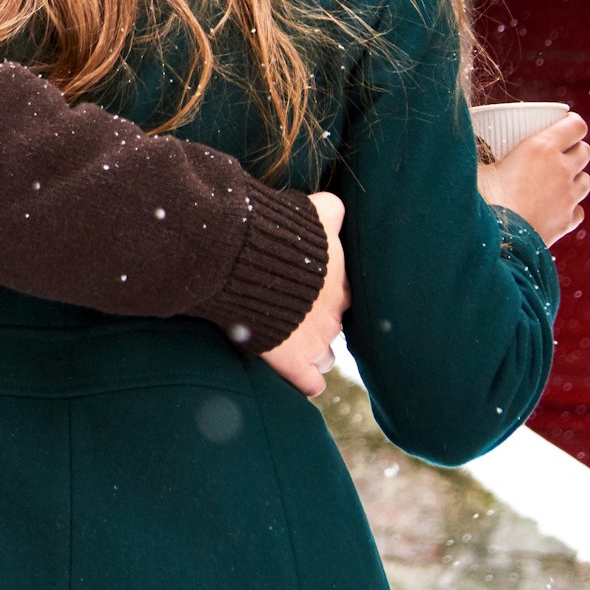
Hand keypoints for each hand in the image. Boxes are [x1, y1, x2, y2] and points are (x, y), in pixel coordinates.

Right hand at [260, 193, 349, 396]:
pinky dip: (308, 382)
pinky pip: (310, 382)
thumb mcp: (311, 211)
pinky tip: (305, 380)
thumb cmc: (278, 231)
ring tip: (298, 346)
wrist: (244, 259)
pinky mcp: (292, 360)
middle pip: (336, 327)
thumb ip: (328, 210)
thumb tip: (334, 207)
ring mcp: (315, 340)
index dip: (328, 295)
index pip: (345, 296)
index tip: (311, 291)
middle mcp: (334, 314)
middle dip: (322, 324)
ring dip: (317, 353)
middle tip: (299, 316)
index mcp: (340, 282)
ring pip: (327, 356)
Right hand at [477, 112, 589, 245]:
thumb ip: (474, 154)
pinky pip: (578, 209)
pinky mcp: (566, 222)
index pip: (577, 126)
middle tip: (557, 153)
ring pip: (586, 180)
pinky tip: (555, 208)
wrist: (497, 242)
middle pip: (585, 151)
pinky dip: (571, 207)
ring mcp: (568, 197)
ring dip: (575, 177)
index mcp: (541, 148)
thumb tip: (456, 142)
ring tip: (557, 181)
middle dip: (575, 149)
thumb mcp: (475, 169)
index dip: (572, 123)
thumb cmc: (482, 200)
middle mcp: (561, 170)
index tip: (562, 124)